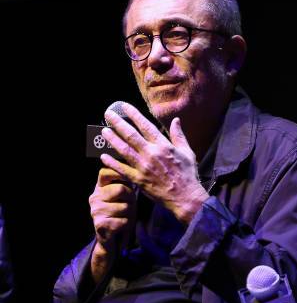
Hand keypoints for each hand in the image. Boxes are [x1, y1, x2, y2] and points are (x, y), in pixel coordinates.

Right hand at [88, 167, 136, 282]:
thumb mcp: (124, 196)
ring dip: (130, 214)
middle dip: (131, 198)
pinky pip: (124, 220)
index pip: (105, 172)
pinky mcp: (100, 224)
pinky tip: (120, 226)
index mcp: (99, 188)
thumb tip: (133, 169)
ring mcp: (95, 211)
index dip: (119, 173)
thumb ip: (125, 183)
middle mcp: (94, 197)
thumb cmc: (121, 214)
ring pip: (125, 207)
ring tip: (124, 217)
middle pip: (122, 189)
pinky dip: (127, 224)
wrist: (112, 240)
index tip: (128, 179)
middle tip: (128, 206)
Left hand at [100, 103, 207, 223]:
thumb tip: (176, 120)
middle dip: (118, 123)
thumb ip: (179, 135)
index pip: (145, 126)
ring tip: (103, 131)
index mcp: (163, 145)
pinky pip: (122, 169)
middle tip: (107, 114)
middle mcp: (151, 153)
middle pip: (131, 135)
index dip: (134, 115)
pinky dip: (112, 163)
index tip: (124, 106)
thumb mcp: (187, 152)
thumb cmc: (188, 174)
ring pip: (124, 150)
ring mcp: (143, 167)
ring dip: (112, 139)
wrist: (185, 196)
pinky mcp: (138, 179)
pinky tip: (103, 156)